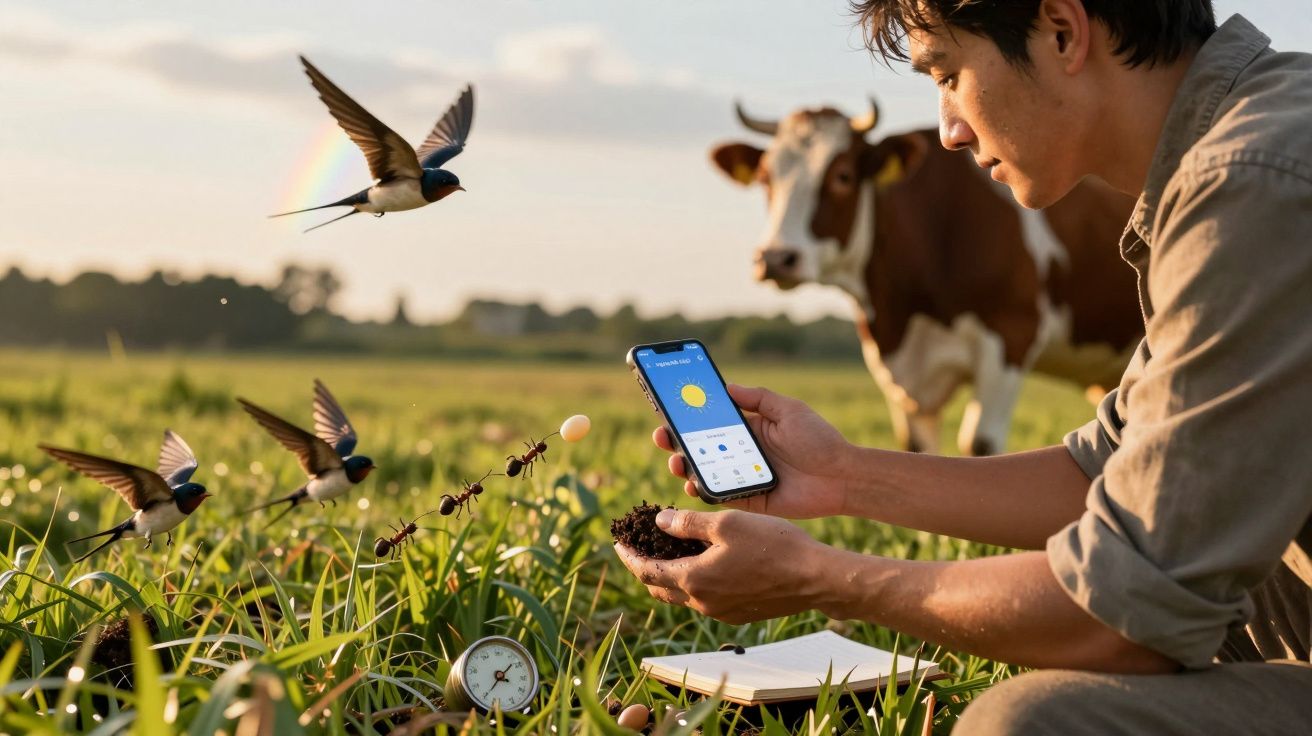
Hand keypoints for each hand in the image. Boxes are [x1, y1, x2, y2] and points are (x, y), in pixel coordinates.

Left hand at [614, 508, 833, 623]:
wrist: (814, 577)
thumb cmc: (773, 545)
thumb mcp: (726, 523)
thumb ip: (688, 523)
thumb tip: (660, 521)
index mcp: (693, 579)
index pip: (645, 571)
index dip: (628, 555)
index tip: (618, 542)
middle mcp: (703, 602)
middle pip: (659, 588)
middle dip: (644, 567)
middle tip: (640, 547)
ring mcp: (721, 612)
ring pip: (682, 596)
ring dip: (669, 576)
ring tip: (669, 553)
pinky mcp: (738, 614)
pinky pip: (704, 600)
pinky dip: (693, 583)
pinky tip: (704, 564)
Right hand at [653, 384, 852, 518]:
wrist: (842, 477)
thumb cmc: (819, 440)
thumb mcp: (789, 410)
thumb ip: (758, 398)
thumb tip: (726, 386)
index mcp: (749, 430)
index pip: (711, 422)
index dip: (689, 417)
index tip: (668, 408)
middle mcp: (741, 453)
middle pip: (699, 447)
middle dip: (676, 441)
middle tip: (662, 436)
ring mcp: (742, 477)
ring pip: (703, 472)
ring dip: (684, 466)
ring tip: (676, 461)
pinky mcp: (748, 500)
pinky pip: (718, 496)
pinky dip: (701, 491)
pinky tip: (692, 484)